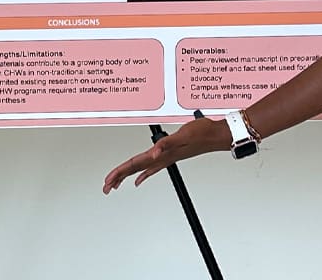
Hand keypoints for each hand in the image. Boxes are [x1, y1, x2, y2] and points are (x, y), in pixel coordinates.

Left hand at [102, 116, 228, 193]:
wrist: (215, 135)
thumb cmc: (201, 134)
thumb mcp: (182, 137)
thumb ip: (166, 145)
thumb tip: (152, 154)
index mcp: (160, 154)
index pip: (134, 165)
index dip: (120, 172)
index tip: (108, 181)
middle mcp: (161, 157)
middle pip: (134, 169)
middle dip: (118, 178)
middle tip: (106, 187)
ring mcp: (165, 157)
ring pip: (141, 168)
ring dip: (127, 175)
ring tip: (116, 184)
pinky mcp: (170, 153)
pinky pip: (152, 166)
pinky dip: (143, 172)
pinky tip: (138, 178)